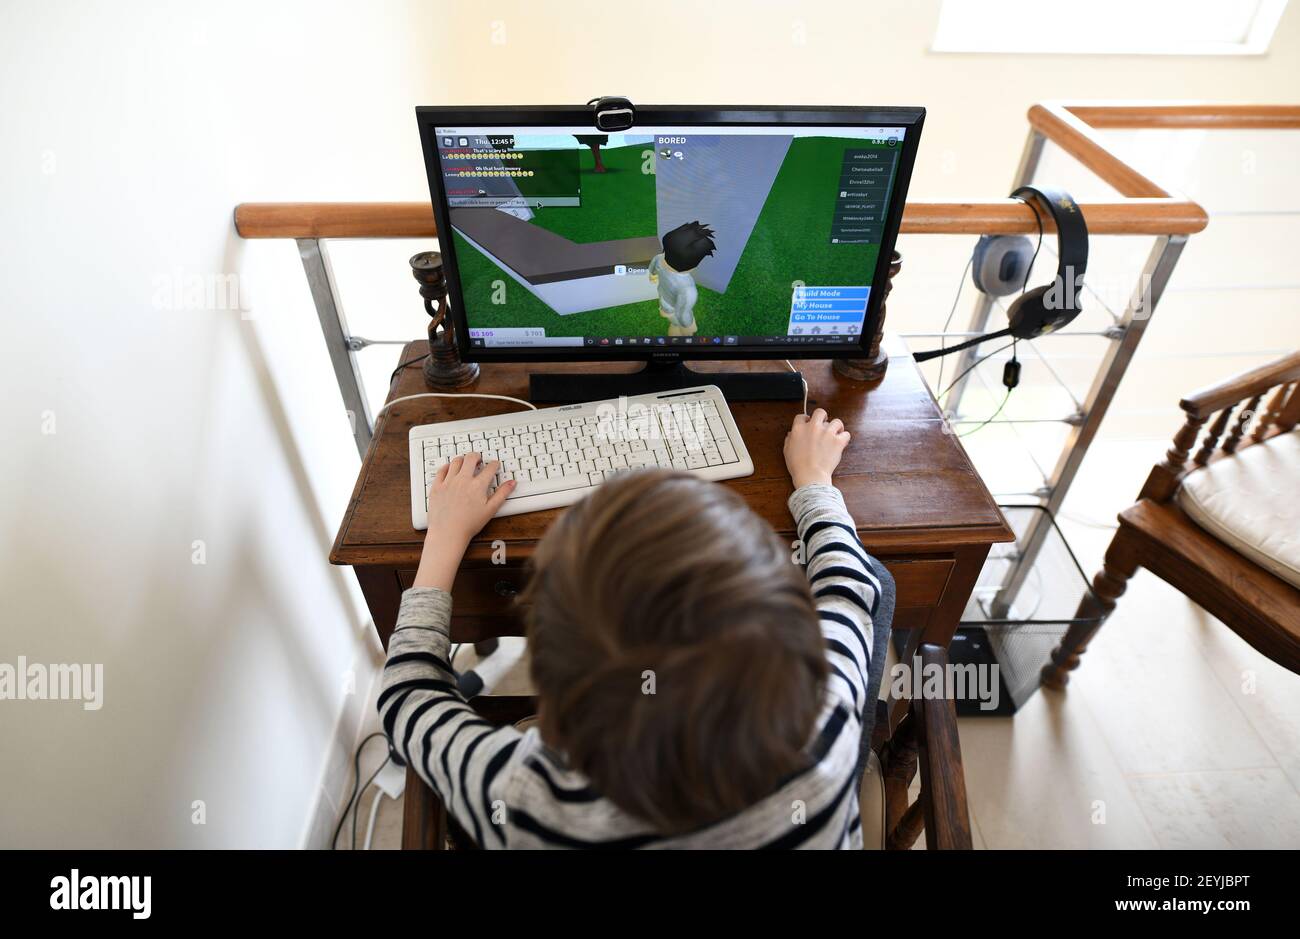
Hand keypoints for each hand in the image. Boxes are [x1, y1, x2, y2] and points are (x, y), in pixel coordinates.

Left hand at [414, 453, 513, 589]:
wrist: (448, 533)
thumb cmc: (469, 524)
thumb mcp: (491, 510)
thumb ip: (502, 494)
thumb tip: (512, 483)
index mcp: (478, 485)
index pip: (490, 468)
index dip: (494, 464)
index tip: (495, 464)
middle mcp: (463, 480)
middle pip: (471, 458)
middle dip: (477, 456)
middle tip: (479, 459)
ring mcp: (448, 482)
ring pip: (456, 461)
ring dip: (462, 459)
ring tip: (465, 462)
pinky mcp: (437, 487)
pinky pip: (441, 470)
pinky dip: (447, 466)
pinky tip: (450, 468)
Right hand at [783, 408, 849, 488]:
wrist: (810, 475)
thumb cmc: (798, 466)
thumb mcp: (787, 451)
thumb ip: (789, 439)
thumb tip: (791, 434)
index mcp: (799, 429)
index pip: (802, 416)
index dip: (806, 419)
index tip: (808, 423)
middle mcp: (813, 427)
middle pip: (820, 412)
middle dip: (823, 417)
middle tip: (824, 425)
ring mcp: (827, 433)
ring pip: (836, 421)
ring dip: (836, 427)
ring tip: (835, 434)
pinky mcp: (838, 441)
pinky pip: (846, 434)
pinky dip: (844, 438)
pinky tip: (841, 442)